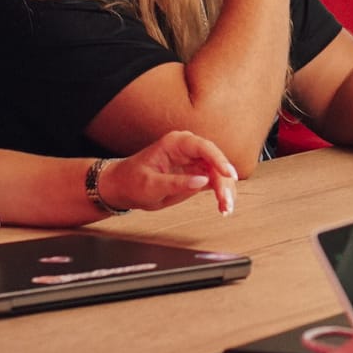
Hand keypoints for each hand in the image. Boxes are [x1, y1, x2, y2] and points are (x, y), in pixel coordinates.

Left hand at [99, 129, 239, 214]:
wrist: (123, 187)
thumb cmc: (132, 181)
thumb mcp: (151, 185)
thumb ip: (177, 183)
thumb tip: (203, 181)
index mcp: (176, 143)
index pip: (204, 148)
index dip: (219, 160)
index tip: (229, 174)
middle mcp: (188, 149)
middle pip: (215, 162)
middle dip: (224, 182)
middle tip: (226, 202)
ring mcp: (194, 162)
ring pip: (218, 173)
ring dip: (225, 190)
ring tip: (225, 209)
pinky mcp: (196, 174)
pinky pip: (214, 182)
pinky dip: (220, 194)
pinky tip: (223, 207)